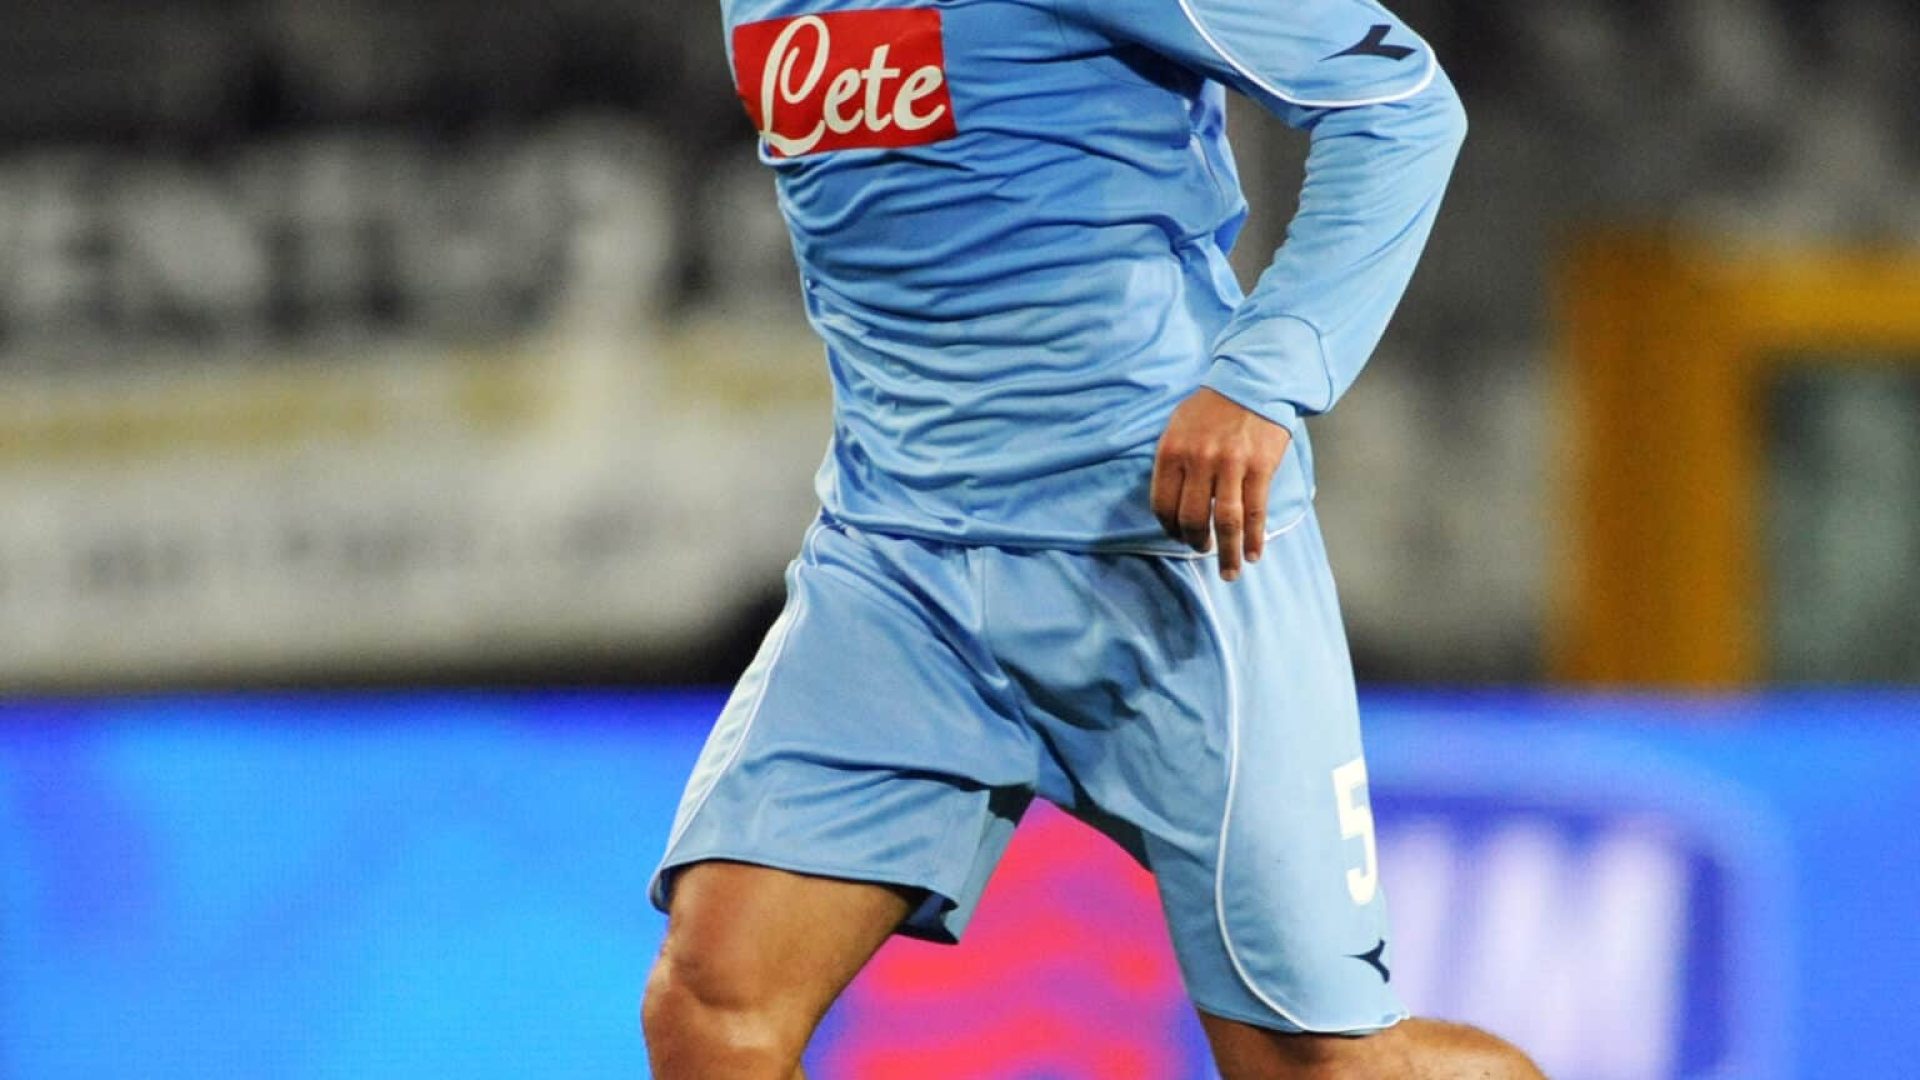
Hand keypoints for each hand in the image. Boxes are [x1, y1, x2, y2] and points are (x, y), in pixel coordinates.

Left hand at [1150, 387, 1291, 580]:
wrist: (1253, 381)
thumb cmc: (1211, 408)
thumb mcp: (1178, 427)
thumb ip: (1172, 464)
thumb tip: (1171, 507)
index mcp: (1171, 451)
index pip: (1162, 504)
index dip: (1169, 528)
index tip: (1177, 537)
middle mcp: (1198, 460)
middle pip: (1191, 518)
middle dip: (1195, 543)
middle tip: (1202, 551)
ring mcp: (1230, 465)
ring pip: (1225, 522)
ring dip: (1227, 553)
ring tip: (1230, 572)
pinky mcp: (1260, 467)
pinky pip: (1255, 512)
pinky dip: (1254, 538)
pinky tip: (1254, 553)